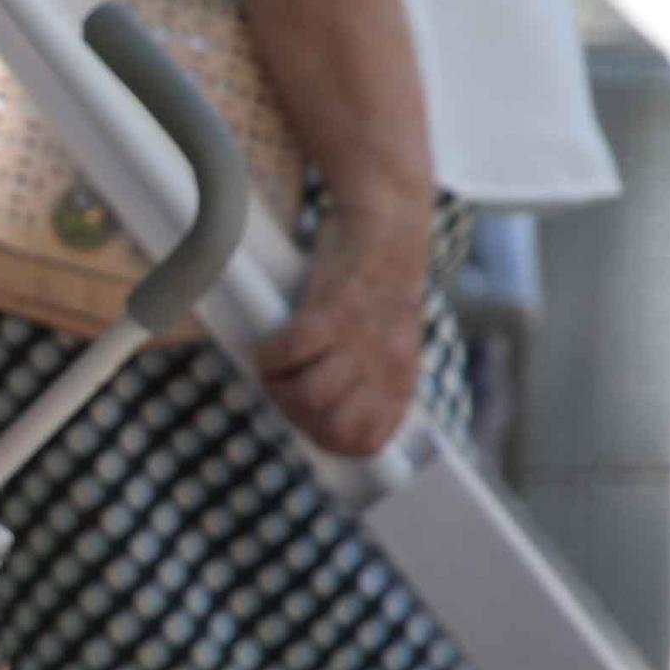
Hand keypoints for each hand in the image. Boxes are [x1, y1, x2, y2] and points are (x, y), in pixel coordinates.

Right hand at [256, 196, 431, 458]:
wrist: (388, 226)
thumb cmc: (375, 287)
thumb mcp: (383, 344)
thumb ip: (364, 380)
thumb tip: (316, 414)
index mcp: (398, 379)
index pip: (364, 442)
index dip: (326, 439)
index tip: (306, 416)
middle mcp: (384, 365)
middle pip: (332, 427)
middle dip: (297, 414)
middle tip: (285, 388)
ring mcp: (361, 339)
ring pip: (312, 395)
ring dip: (280, 384)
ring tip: (275, 365)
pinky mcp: (336, 310)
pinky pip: (293, 350)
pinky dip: (271, 352)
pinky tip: (271, 343)